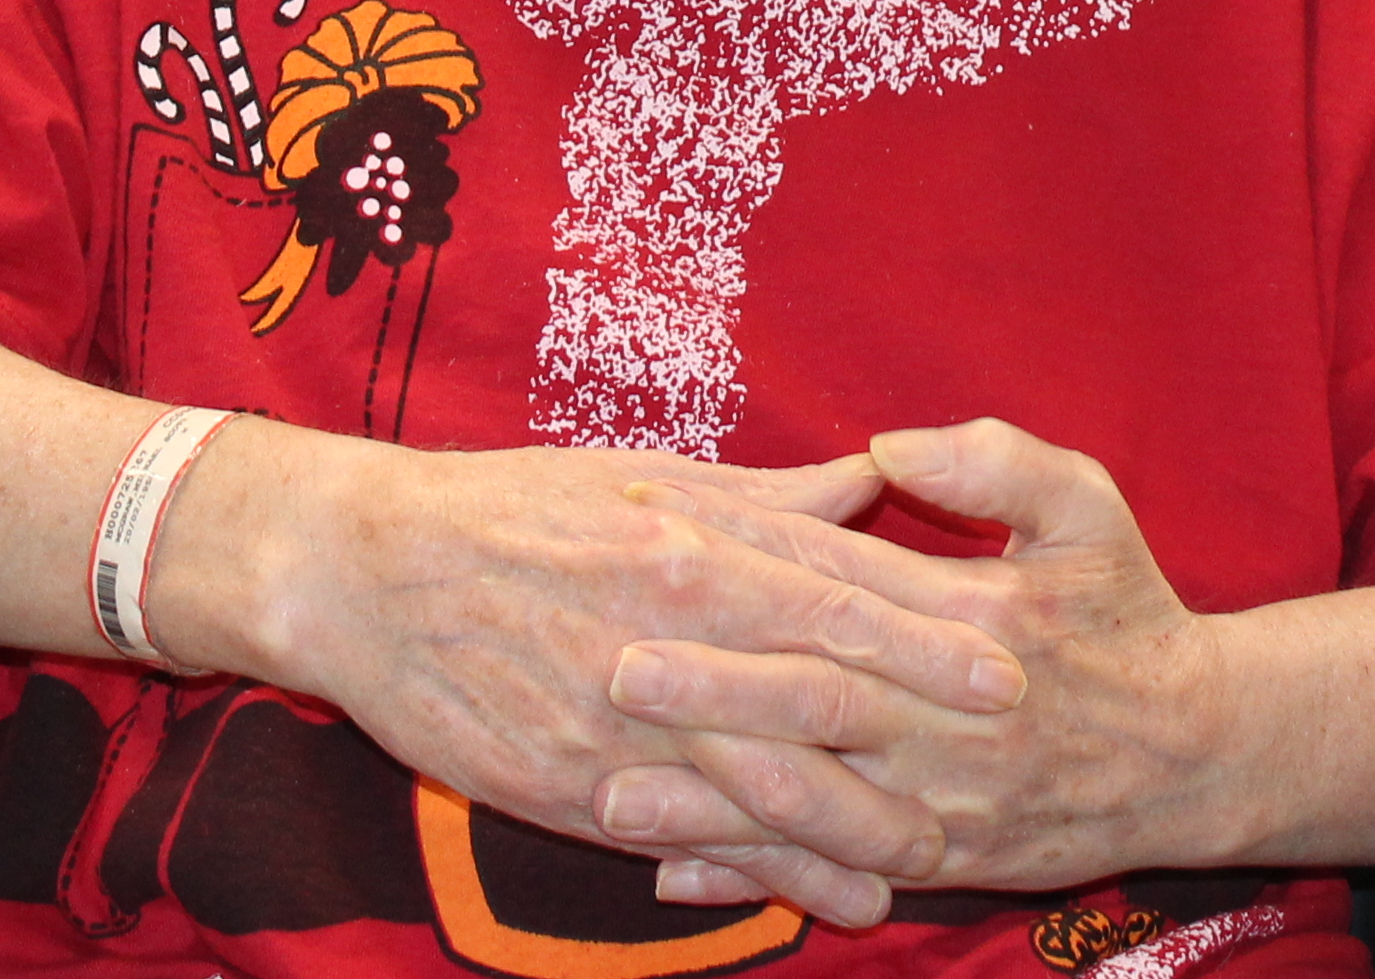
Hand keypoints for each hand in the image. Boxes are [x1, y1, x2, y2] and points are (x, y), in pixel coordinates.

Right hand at [184, 423, 1021, 923]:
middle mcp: (664, 637)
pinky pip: (686, 841)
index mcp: (686, 549)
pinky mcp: (574, 788)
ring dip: (854, 828)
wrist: (365, 572)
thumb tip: (868, 484)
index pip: (832, 597)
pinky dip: (759, 872)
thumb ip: (763, 499)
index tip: (1009, 659)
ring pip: (758, 786)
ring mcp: (619, 722)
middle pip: (815, 699)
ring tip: (933, 860)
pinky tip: (819, 895)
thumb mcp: (643, 480)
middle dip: (917, 738)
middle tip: (1008, 763)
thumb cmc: (511, 511)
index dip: (927, 636)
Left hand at [591, 419, 1224, 912]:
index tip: (651, 531)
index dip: (742, 554)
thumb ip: (997, 463)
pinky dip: (757, 878)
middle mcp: (951, 713)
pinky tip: (676, 877)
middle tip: (610, 666)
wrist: (1199, 753)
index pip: (837, 578)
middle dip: (709, 686)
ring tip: (611, 790)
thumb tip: (887, 447)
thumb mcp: (1088, 509)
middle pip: (814, 697)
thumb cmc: (1128, 614)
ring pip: (813, 802)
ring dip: (710, 801)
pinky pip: (837, 873)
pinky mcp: (943, 861)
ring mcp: (945, 798)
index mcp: (975, 616)